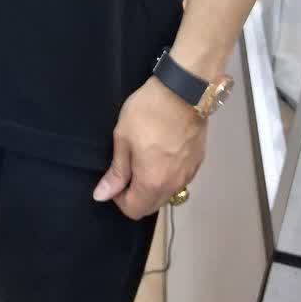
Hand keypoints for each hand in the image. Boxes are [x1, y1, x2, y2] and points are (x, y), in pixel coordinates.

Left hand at [93, 79, 206, 219]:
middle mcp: (174, 185)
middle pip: (152, 206)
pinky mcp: (198, 162)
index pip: (133, 210)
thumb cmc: (147, 113)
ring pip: (167, 193)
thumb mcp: (123, 139)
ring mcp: (189, 174)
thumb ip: (116, 172)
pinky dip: (168, 175)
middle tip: (128, 168)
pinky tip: (162, 152)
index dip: (119, 199)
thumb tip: (102, 196)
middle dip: (136, 195)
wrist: (183, 91)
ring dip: (153, 186)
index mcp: (152, 183)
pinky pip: (179, 179)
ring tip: (145, 157)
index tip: (115, 178)